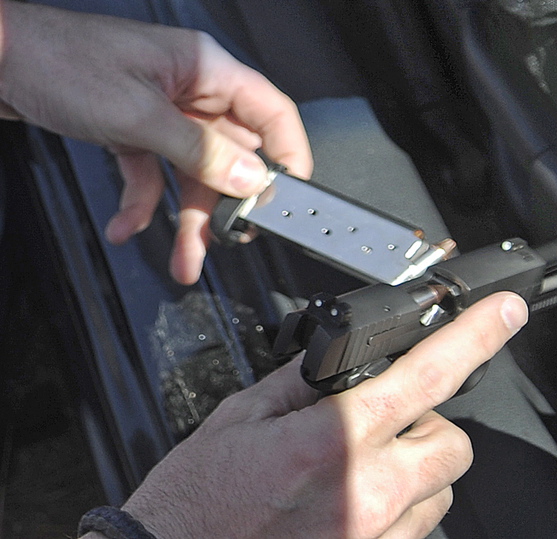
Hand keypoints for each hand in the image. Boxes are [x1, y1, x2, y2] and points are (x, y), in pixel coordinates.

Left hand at [0, 1, 311, 283]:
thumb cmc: (57, 62)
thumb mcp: (138, 115)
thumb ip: (200, 151)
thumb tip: (251, 179)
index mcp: (205, 70)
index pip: (270, 113)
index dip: (289, 155)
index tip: (291, 197)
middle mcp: (191, 91)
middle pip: (232, 154)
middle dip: (226, 204)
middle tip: (229, 238)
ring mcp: (164, 114)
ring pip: (194, 174)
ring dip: (188, 219)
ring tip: (184, 258)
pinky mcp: (136, 132)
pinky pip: (155, 176)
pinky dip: (143, 203)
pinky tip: (128, 223)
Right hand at [101, 292, 527, 538]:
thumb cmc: (198, 499)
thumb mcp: (243, 417)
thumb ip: (304, 381)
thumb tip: (338, 359)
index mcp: (333, 441)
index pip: (426, 375)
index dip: (475, 337)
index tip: (503, 315)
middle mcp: (366, 494)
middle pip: (452, 441)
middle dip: (427, 421)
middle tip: (383, 417)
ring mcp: (373, 538)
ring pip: (440, 488)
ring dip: (414, 465)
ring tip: (360, 463)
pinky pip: (417, 525)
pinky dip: (400, 502)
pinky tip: (353, 497)